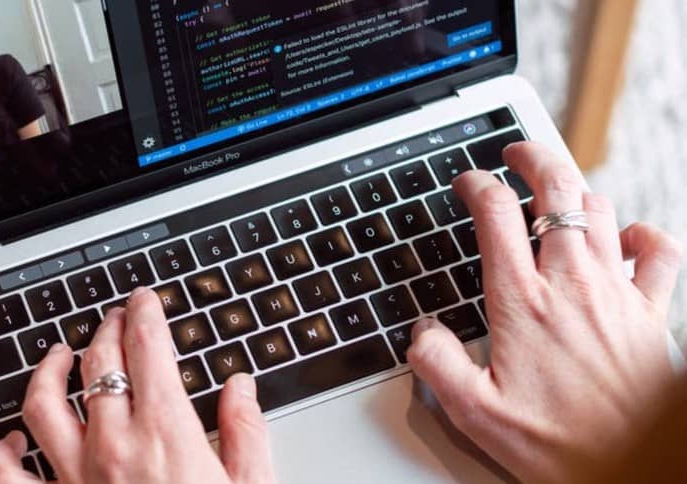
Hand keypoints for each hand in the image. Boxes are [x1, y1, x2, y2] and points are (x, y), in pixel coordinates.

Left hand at [0, 287, 276, 483]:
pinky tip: (11, 438)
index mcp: (166, 436)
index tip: (143, 300)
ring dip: (47, 369)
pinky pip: (7, 475)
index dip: (144, 314)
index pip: (148, 350)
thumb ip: (245, 431)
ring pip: (42, 404)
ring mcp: (75, 478)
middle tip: (116, 317)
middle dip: (107, 328)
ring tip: (59, 354)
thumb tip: (240, 387)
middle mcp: (114, 447)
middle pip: (98, 363)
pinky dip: (2, 451)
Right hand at [407, 142, 682, 482]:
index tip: (467, 183)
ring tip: (556, 193)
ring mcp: (616, 293)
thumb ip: (436, 364)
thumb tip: (422, 330)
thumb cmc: (561, 447)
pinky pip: (659, 250)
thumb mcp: (475, 414)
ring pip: (600, 210)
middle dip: (532, 158)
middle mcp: (571, 285)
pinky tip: (627, 238)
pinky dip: (643, 233)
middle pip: (556, 189)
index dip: (476, 184)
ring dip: (576, 191)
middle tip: (516, 153)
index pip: (495, 214)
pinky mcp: (652, 311)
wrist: (638, 470)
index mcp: (522, 303)